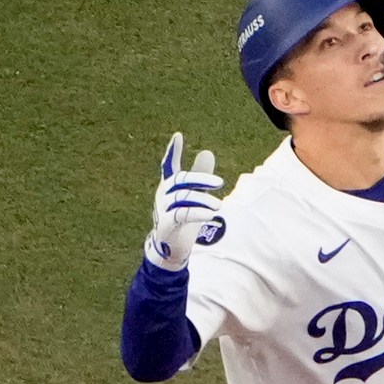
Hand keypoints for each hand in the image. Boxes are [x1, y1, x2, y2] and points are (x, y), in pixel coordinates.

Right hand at [146, 132, 225, 269]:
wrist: (171, 247)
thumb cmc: (183, 219)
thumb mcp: (194, 196)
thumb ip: (199, 176)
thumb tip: (207, 152)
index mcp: (169, 186)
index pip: (169, 165)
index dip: (173, 151)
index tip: (178, 136)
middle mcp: (163, 194)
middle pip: (181, 179)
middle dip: (201, 179)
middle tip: (220, 182)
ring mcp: (163, 208)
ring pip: (183, 197)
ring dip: (203, 200)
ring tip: (219, 206)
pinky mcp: (166, 223)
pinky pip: (182, 214)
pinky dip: (197, 213)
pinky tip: (211, 215)